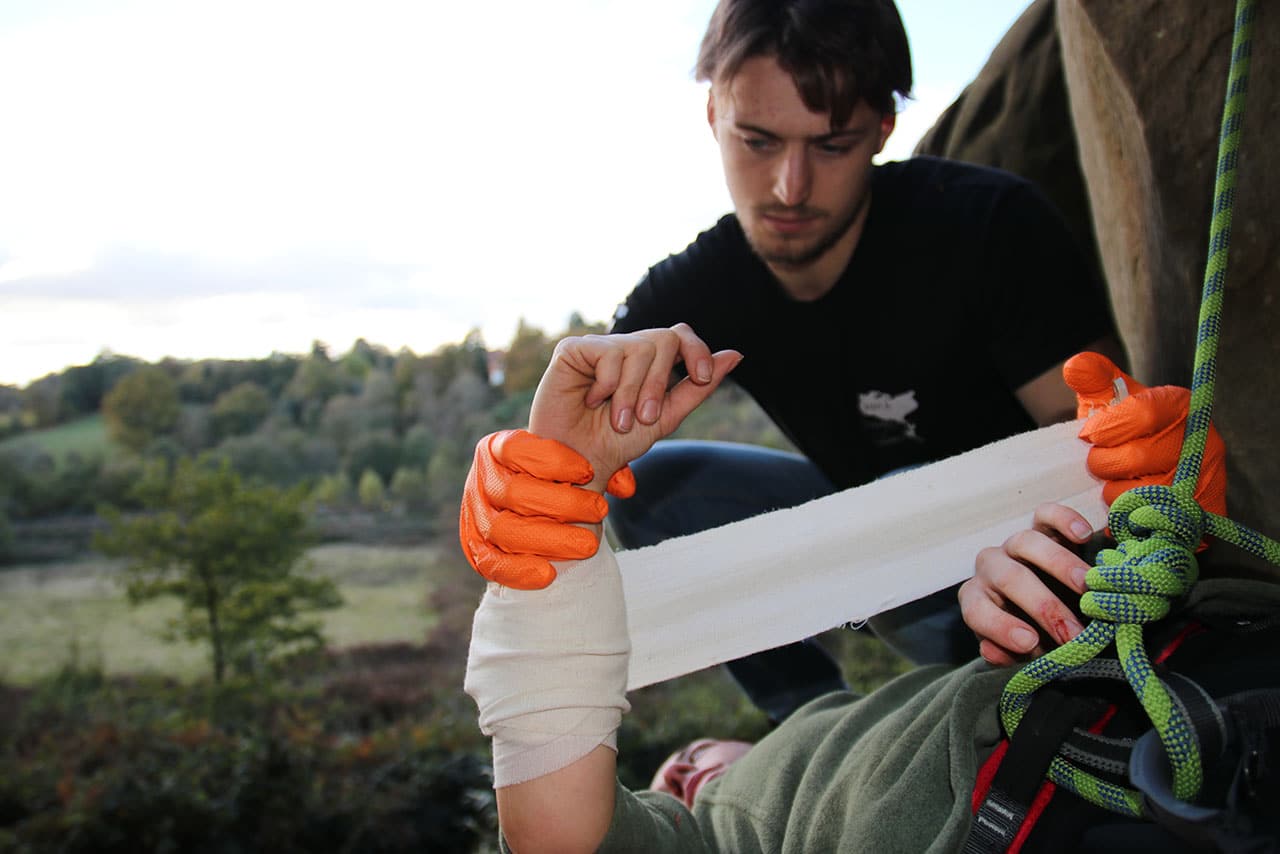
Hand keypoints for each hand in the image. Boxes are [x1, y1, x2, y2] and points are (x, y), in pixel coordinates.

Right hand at [459, 429, 634, 589]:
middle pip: (515, 492)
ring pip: (504, 530)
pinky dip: (519, 570)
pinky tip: (549, 574)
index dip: (553, 460)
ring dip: (550, 540)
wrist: (525, 510)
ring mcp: (475, 516)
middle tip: (600, 510)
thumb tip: (625, 487)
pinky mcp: (474, 549)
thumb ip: (602, 465)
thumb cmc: (553, 478)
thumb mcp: (570, 463)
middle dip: (563, 503)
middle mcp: (482, 480)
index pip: (517, 449)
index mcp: (498, 448)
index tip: (588, 472)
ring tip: (589, 545)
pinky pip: (490, 563)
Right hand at [460, 325, 740, 588]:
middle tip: (640, 417)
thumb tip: (736, 354)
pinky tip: (590, 400)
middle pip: (663, 340)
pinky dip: (607, 384)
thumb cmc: (616, 444)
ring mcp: (598, 346)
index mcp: (647, 363)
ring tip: (616, 417)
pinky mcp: (573, 349)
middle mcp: (624, 348)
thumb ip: (697, 386)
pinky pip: (608, 352)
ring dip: (631, 392)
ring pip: (638, 347)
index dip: (696, 350)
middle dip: (658, 384)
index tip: (702, 377)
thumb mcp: (665, 417)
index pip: (680, 335)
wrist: (578, 464)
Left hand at [960, 503, 1093, 665]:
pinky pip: (1047, 515)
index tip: (1030, 643)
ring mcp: (1015, 546)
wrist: (1052, 601)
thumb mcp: (1019, 650)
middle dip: (1043, 607)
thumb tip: (993, 653)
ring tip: (1088, 587)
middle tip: (1073, 633)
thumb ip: (1006, 652)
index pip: (977, 611)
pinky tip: (1084, 537)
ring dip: (1059, 566)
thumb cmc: (1032, 630)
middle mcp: (991, 568)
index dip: (1000, 627)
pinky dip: (1064, 520)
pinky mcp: (1041, 527)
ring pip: (1027, 543)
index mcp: (977, 599)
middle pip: (1009, 579)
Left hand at [1063, 352, 1226, 515]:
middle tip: (1094, 463)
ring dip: (1112, 490)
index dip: (1106, 428)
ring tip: (1108, 482)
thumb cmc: (1129, 427)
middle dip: (1103, 463)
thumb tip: (1075, 366)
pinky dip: (1129, 514)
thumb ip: (1095, 379)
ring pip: (1142, 491)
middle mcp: (1201, 439)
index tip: (1088, 435)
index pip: (1141, 413)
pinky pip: (1153, 517)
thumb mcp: (1113, 398)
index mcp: (1179, 404)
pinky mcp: (1202, 510)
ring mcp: (1204, 477)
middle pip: (1138, 457)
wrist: (1159, 464)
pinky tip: (1120, 504)